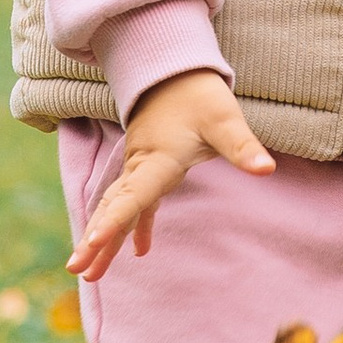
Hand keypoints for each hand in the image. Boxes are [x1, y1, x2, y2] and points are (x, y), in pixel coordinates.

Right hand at [69, 68, 272, 280]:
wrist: (175, 69)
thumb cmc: (200, 93)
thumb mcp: (224, 118)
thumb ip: (242, 146)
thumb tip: (266, 170)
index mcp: (157, 158)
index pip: (131, 197)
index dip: (111, 222)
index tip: (92, 243)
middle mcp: (141, 166)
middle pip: (114, 208)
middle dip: (94, 240)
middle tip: (76, 270)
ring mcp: (141, 167)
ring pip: (117, 208)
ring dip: (103, 239)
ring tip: (89, 273)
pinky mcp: (149, 168)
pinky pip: (135, 203)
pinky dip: (132, 226)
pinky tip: (139, 251)